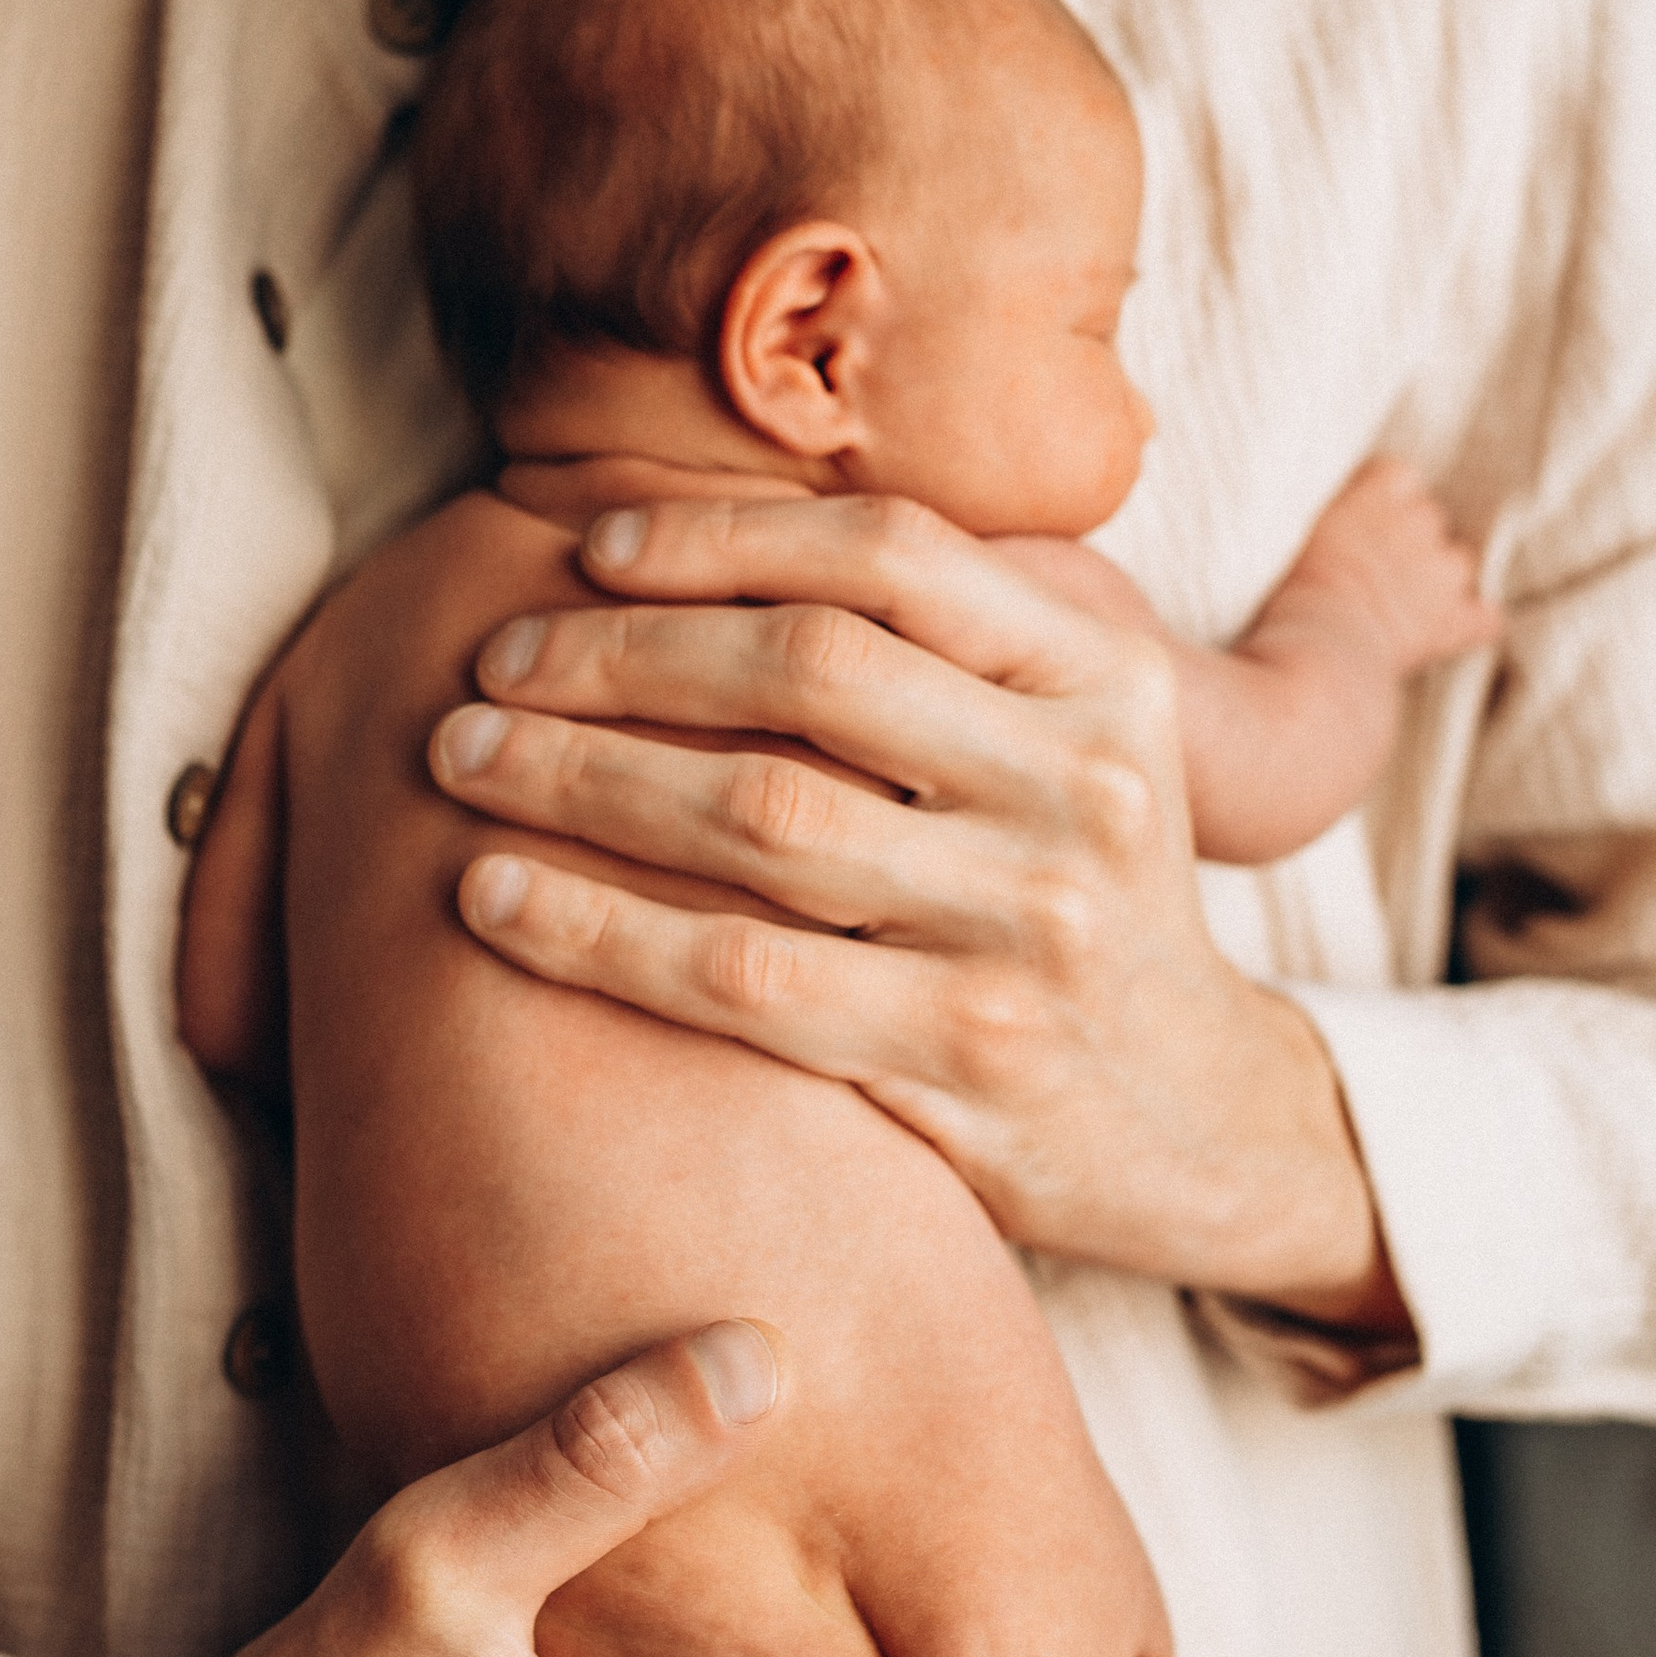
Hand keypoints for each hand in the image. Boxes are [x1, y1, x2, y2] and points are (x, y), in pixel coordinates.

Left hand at [430, 495, 1400, 1319]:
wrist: (1199, 1119)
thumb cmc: (1069, 894)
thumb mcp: (1066, 738)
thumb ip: (936, 647)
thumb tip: (686, 543)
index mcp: (1101, 674)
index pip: (891, 554)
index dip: (721, 537)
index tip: (588, 547)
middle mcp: (1082, 787)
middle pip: (807, 673)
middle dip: (619, 655)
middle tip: (487, 665)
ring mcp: (1030, 929)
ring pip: (761, 820)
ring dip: (579, 778)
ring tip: (456, 762)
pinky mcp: (971, 1062)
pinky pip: (743, 979)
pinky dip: (598, 930)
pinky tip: (494, 902)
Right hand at [1264, 457, 1501, 677]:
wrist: (1320, 643)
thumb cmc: (1290, 592)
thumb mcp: (1294, 533)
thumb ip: (1327, 515)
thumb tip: (1326, 521)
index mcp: (1380, 492)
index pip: (1399, 476)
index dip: (1384, 500)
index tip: (1362, 523)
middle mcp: (1420, 521)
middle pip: (1430, 518)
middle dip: (1411, 542)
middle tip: (1374, 573)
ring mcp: (1444, 571)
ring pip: (1460, 563)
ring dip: (1441, 580)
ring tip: (1404, 608)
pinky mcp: (1456, 620)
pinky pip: (1487, 618)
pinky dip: (1472, 624)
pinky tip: (1450, 633)